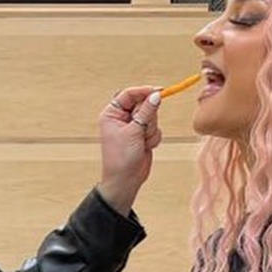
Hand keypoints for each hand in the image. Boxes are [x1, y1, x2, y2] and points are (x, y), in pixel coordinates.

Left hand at [97, 86, 162, 215]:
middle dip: (148, 117)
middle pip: (144, 104)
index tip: (159, 91)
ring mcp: (134, 126)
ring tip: (142, 142)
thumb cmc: (122, 157)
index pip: (129, 94)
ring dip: (150, 130)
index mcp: (112, 114)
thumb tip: (156, 95)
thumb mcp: (134, 132)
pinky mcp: (143, 135)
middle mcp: (122, 118)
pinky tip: (145, 147)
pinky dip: (153, 137)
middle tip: (142, 129)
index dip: (144, 92)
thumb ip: (146, 112)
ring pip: (152, 117)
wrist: (125, 180)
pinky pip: (156, 129)